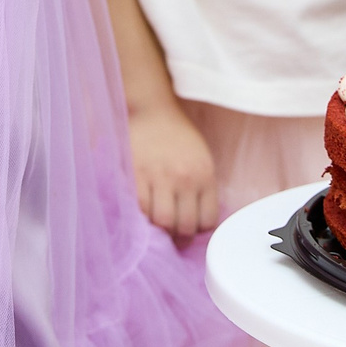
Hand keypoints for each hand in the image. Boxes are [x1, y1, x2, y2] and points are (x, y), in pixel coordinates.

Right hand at [130, 102, 219, 238]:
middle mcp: (185, 179)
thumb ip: (202, 186)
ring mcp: (160, 178)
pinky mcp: (137, 175)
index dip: (199, 230)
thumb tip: (199, 221)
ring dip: (160, 229)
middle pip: (185, 226)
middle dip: (179, 235)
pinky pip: (141, 209)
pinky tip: (143, 211)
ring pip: (163, 222)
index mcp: (205, 175)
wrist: (152, 111)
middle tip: (172, 234)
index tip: (191, 229)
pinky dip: (142, 215)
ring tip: (157, 224)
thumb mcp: (201, 158)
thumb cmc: (177, 135)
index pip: (208, 220)